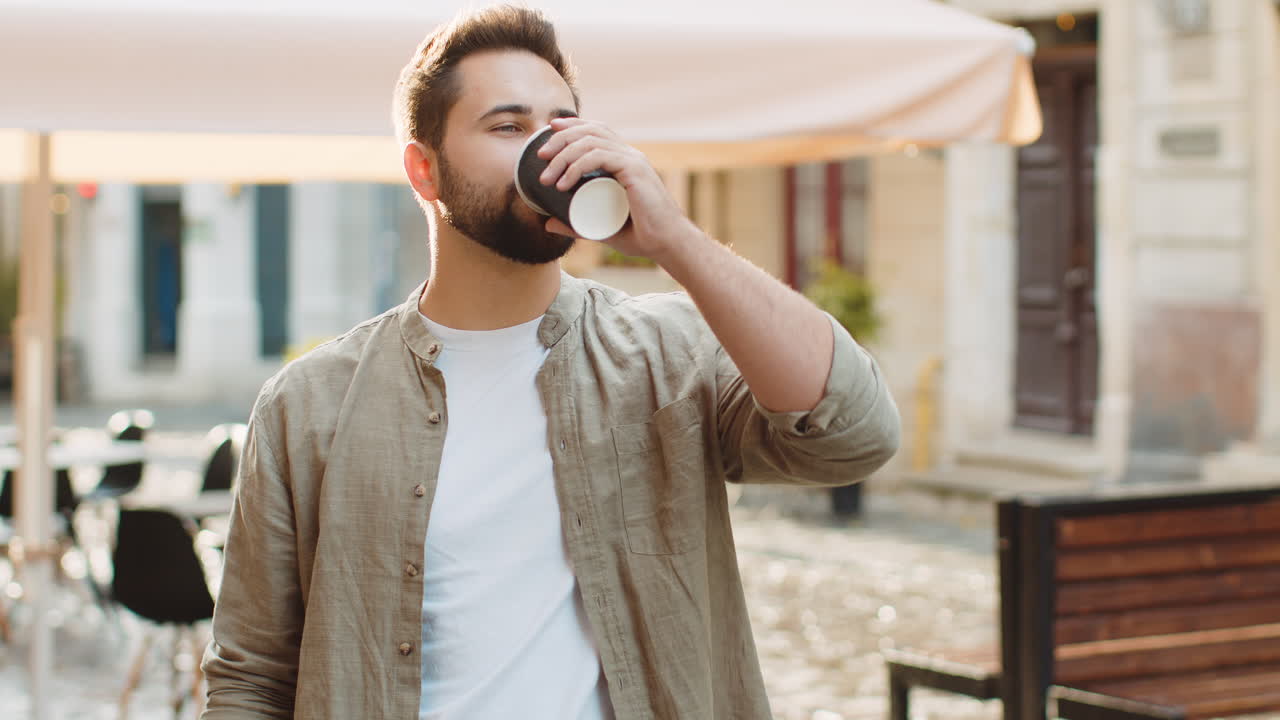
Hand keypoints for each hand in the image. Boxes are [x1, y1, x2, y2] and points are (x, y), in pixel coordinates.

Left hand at [535, 117, 701, 262]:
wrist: (667, 244)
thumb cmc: (641, 236)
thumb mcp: (599, 229)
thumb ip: (574, 225)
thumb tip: (547, 224)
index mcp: (625, 160)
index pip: (597, 130)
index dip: (573, 125)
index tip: (550, 131)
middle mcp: (630, 155)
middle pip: (590, 131)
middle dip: (561, 139)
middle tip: (541, 157)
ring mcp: (633, 160)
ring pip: (591, 142)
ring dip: (564, 155)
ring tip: (547, 178)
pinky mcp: (635, 171)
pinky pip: (601, 157)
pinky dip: (578, 166)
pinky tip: (565, 181)